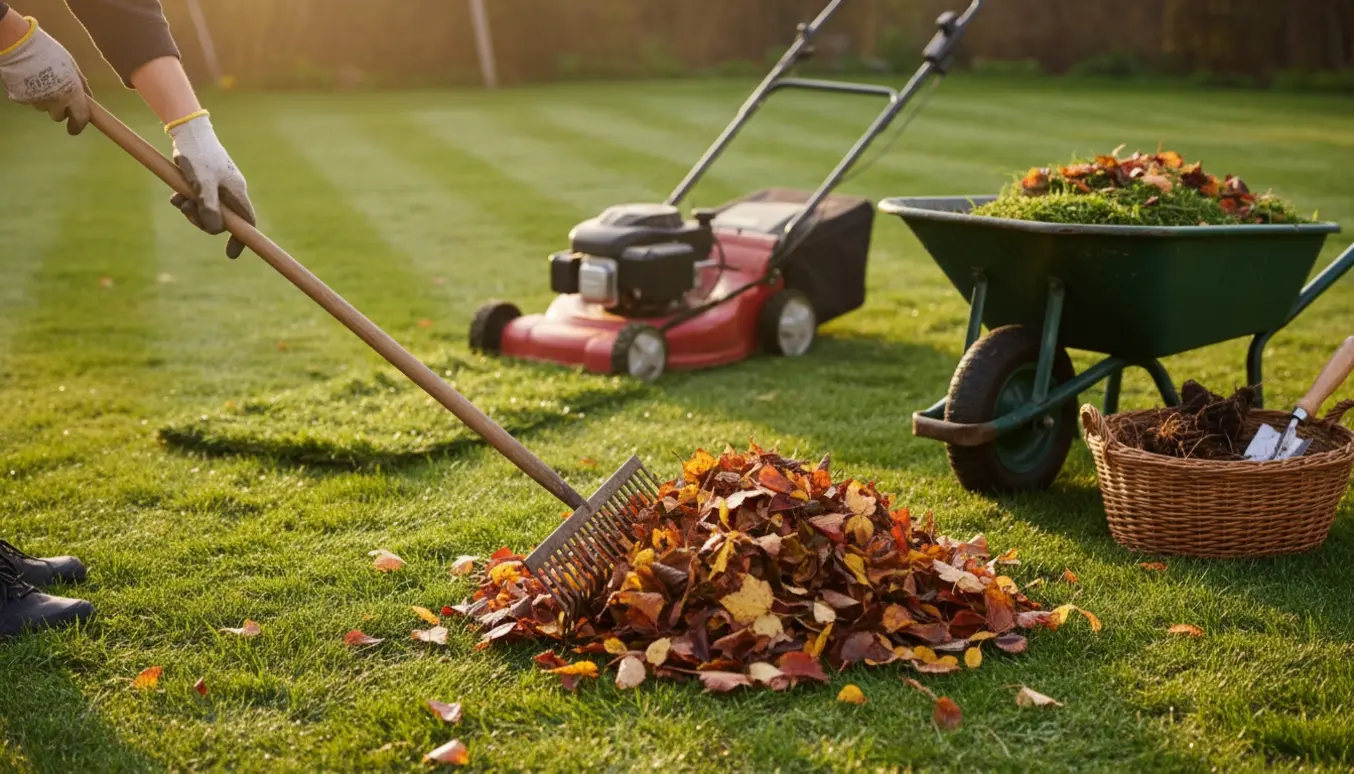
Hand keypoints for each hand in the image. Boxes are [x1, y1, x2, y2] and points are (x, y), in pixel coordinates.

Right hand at [0, 16, 90, 134]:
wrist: (19, 45)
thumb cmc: (49, 52)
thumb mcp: (71, 66)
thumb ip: (80, 83)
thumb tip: (89, 97)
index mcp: (72, 93)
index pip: (80, 119)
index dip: (78, 125)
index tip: (74, 129)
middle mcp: (56, 101)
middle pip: (58, 116)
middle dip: (58, 109)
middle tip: (55, 95)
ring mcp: (37, 101)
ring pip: (43, 107)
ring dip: (43, 100)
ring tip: (39, 81)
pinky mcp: (21, 99)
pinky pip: (28, 100)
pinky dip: (29, 94)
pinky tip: (27, 80)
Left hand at [166, 113, 255, 258]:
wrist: (190, 132)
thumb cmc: (198, 155)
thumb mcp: (201, 183)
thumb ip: (209, 207)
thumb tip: (214, 230)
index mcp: (236, 192)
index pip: (246, 223)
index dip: (240, 239)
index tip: (230, 254)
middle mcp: (231, 191)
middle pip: (223, 219)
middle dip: (203, 220)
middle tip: (186, 210)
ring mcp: (220, 187)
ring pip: (209, 210)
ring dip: (192, 210)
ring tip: (178, 199)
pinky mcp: (208, 182)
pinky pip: (200, 200)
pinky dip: (188, 201)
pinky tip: (176, 195)